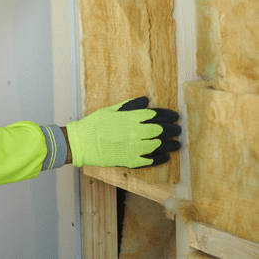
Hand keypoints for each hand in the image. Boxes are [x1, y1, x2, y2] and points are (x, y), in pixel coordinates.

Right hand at [65, 97, 180, 167]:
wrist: (82, 142)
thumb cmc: (94, 124)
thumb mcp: (110, 110)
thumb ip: (130, 105)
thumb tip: (146, 100)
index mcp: (129, 118)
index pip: (155, 115)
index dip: (167, 115)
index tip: (175, 116)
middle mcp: (134, 132)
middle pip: (160, 129)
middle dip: (172, 129)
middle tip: (178, 129)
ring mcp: (133, 147)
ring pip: (158, 145)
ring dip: (170, 144)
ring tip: (177, 144)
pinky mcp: (130, 160)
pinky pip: (149, 160)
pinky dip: (160, 158)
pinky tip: (166, 157)